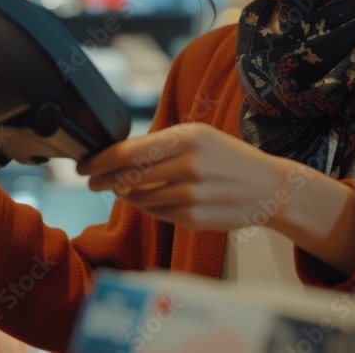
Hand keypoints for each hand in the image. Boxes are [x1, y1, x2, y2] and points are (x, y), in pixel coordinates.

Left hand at [78, 123, 300, 231]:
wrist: (270, 188)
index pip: (129, 151)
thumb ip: (161, 144)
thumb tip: (117, 157)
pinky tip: (148, 198)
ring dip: (125, 193)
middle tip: (92, 180)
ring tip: (123, 186)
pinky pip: (155, 212)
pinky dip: (145, 206)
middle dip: (104, 179)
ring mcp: (191, 195)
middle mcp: (189, 166)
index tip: (84, 165)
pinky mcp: (193, 218)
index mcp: (188, 138)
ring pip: (138, 197)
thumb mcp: (200, 136)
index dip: (100, 160)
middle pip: (128, 176)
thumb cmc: (230, 158)